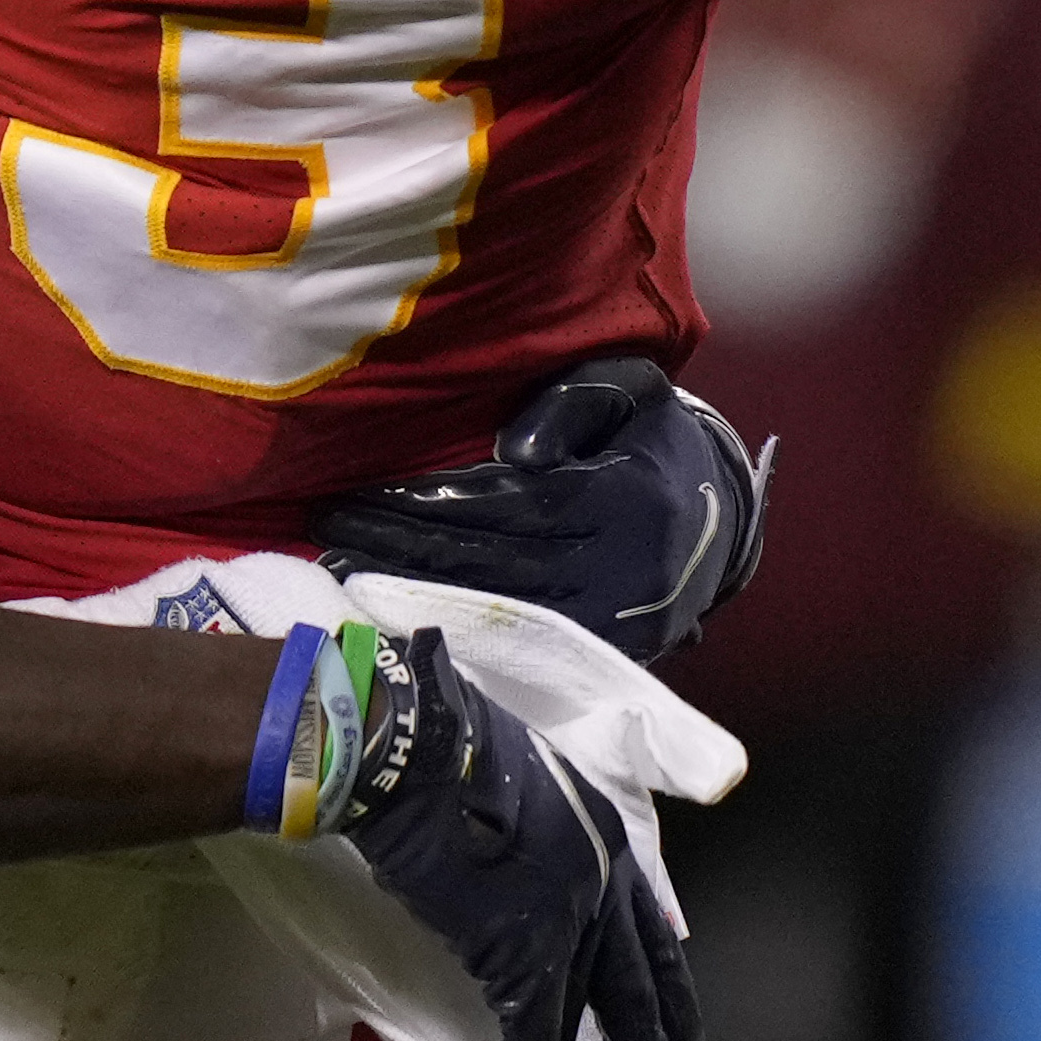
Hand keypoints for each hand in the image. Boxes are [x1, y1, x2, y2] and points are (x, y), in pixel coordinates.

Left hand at [317, 357, 770, 671]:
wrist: (715, 515)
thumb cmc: (650, 436)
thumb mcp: (629, 389)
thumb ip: (572, 404)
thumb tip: (510, 452)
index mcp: (626, 498)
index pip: (508, 505)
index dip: (427, 501)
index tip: (359, 489)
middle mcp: (623, 567)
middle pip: (489, 559)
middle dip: (399, 544)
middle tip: (325, 527)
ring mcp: (614, 619)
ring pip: (494, 605)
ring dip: (410, 586)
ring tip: (340, 563)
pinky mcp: (604, 651)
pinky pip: (516, 640)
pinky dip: (450, 621)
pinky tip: (393, 602)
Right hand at [342, 633, 701, 1040]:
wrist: (416, 749)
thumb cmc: (449, 748)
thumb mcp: (525, 779)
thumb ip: (540, 829)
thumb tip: (512, 860)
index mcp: (607, 838)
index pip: (652, 931)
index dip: (669, 988)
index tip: (685, 1031)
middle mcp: (604, 884)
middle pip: (641, 988)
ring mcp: (569, 925)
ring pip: (597, 1025)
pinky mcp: (522, 962)